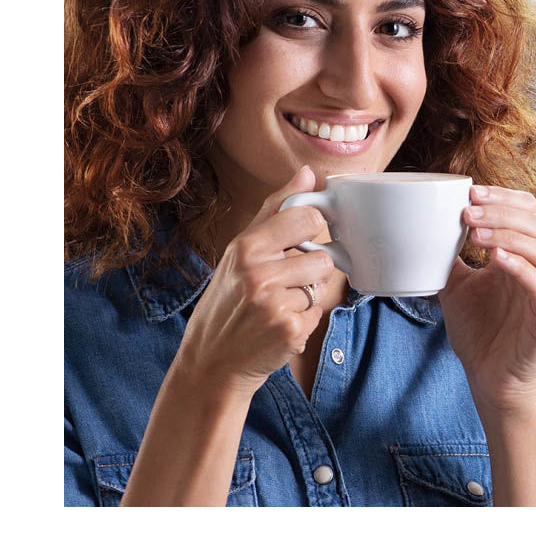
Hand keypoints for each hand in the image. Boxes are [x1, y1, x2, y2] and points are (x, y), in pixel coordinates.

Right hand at [172, 165, 334, 398]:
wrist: (212, 361)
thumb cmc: (227, 301)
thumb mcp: (240, 251)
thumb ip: (276, 209)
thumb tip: (308, 174)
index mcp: (247, 247)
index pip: (308, 217)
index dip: (314, 228)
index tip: (305, 238)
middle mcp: (259, 274)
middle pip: (323, 256)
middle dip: (311, 270)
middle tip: (285, 283)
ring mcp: (276, 305)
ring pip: (323, 285)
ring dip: (309, 295)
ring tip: (282, 303)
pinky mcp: (291, 332)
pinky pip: (319, 313)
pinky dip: (305, 320)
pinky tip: (280, 325)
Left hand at [437, 184, 535, 413]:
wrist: (490, 380)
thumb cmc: (480, 334)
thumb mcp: (456, 286)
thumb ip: (449, 257)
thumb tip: (423, 228)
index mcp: (522, 257)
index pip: (526, 212)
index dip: (503, 197)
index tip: (471, 192)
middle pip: (533, 224)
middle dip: (499, 212)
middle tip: (468, 211)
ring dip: (507, 234)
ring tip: (475, 233)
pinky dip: (520, 267)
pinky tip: (497, 258)